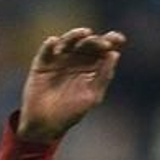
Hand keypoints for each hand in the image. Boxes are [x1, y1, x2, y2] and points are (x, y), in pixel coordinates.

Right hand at [19, 27, 126, 142]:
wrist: (45, 125)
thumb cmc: (71, 113)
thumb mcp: (92, 96)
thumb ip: (104, 76)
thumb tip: (115, 53)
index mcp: (91, 66)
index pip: (103, 48)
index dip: (112, 40)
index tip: (118, 40)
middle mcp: (76, 59)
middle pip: (87, 42)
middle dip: (96, 40)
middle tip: (102, 44)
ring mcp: (59, 59)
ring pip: (68, 40)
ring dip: (75, 35)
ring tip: (84, 34)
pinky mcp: (42, 63)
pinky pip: (46, 50)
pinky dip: (50, 45)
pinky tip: (54, 42)